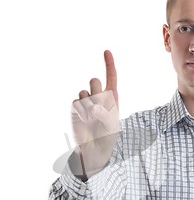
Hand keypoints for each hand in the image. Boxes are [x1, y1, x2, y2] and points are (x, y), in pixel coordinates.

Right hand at [70, 50, 119, 177]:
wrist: (94, 148)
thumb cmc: (107, 136)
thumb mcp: (112, 125)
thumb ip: (105, 114)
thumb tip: (93, 106)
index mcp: (111, 97)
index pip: (111, 77)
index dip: (109, 64)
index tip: (107, 51)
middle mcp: (98, 96)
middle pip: (95, 81)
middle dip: (97, 92)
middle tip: (99, 108)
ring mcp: (86, 101)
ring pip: (85, 91)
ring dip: (89, 105)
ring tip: (92, 118)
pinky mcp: (76, 108)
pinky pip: (77, 102)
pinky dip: (82, 112)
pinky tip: (85, 120)